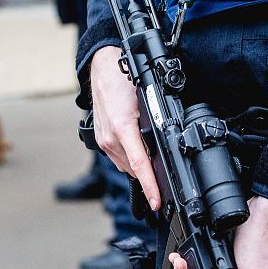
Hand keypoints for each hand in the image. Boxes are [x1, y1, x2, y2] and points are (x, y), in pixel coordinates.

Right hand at [90, 46, 160, 209]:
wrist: (102, 66)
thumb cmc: (124, 77)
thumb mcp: (146, 99)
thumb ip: (154, 125)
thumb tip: (164, 147)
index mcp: (123, 128)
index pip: (140, 165)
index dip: (150, 186)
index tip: (156, 202)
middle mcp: (110, 138)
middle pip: (135, 169)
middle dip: (150, 175)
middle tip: (166, 179)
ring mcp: (104, 140)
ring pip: (127, 165)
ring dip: (140, 166)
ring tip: (152, 160)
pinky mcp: (101, 139)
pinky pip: (119, 157)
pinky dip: (131, 157)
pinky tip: (138, 148)